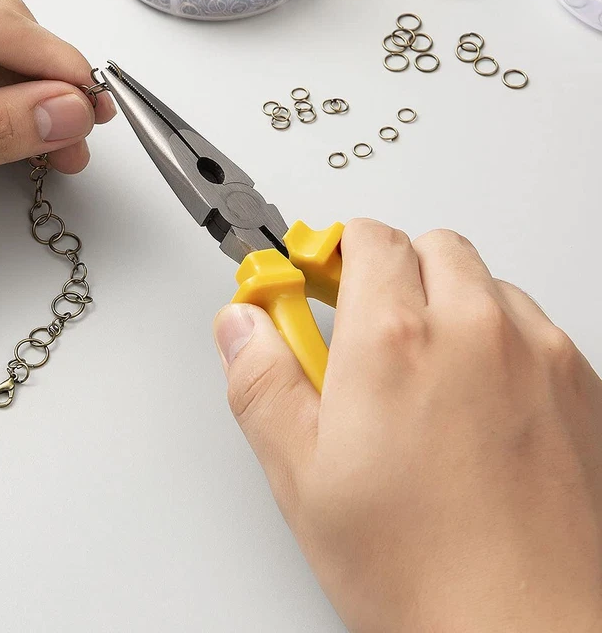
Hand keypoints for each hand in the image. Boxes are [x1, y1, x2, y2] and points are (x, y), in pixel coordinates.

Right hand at [213, 219, 601, 632]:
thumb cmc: (425, 572)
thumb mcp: (302, 477)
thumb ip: (261, 380)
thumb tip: (242, 324)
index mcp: (395, 340)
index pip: (365, 237)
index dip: (332, 252)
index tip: (315, 280)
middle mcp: (474, 330)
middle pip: (429, 246)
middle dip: (392, 272)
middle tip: (365, 329)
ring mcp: (537, 355)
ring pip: (485, 282)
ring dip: (449, 303)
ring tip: (422, 372)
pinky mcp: (582, 386)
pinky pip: (534, 325)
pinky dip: (501, 338)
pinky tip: (476, 400)